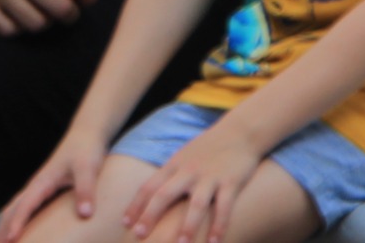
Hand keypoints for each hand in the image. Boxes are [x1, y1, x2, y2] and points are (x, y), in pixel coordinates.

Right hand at [0, 125, 109, 242]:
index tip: (10, 240)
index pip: (25, 205)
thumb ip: (85, 190)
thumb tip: (85, 215)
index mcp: (43, 181)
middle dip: (2, 229)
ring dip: (7, 225)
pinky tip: (22, 232)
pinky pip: (26, 208)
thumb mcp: (88, 168)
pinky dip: (18, 220)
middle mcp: (37, 185)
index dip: (17, 223)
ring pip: (16, 208)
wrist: (86, 134)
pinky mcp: (46, 190)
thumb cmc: (86, 150)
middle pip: (12, 209)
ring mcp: (39, 188)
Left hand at [124, 116, 266, 242]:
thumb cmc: (208, 149)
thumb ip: (170, 176)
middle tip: (139, 235)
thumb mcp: (183, 158)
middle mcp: (188, 171)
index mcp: (173, 166)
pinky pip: (224, 207)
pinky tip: (214, 242)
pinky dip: (219, 226)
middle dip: (150, 215)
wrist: (239, 132)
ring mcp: (209, 177)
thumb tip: (152, 198)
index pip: (149, 186)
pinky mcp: (230, 182)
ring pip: (196, 204)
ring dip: (187, 226)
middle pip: (164, 194)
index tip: (125, 223)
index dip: (136, 205)